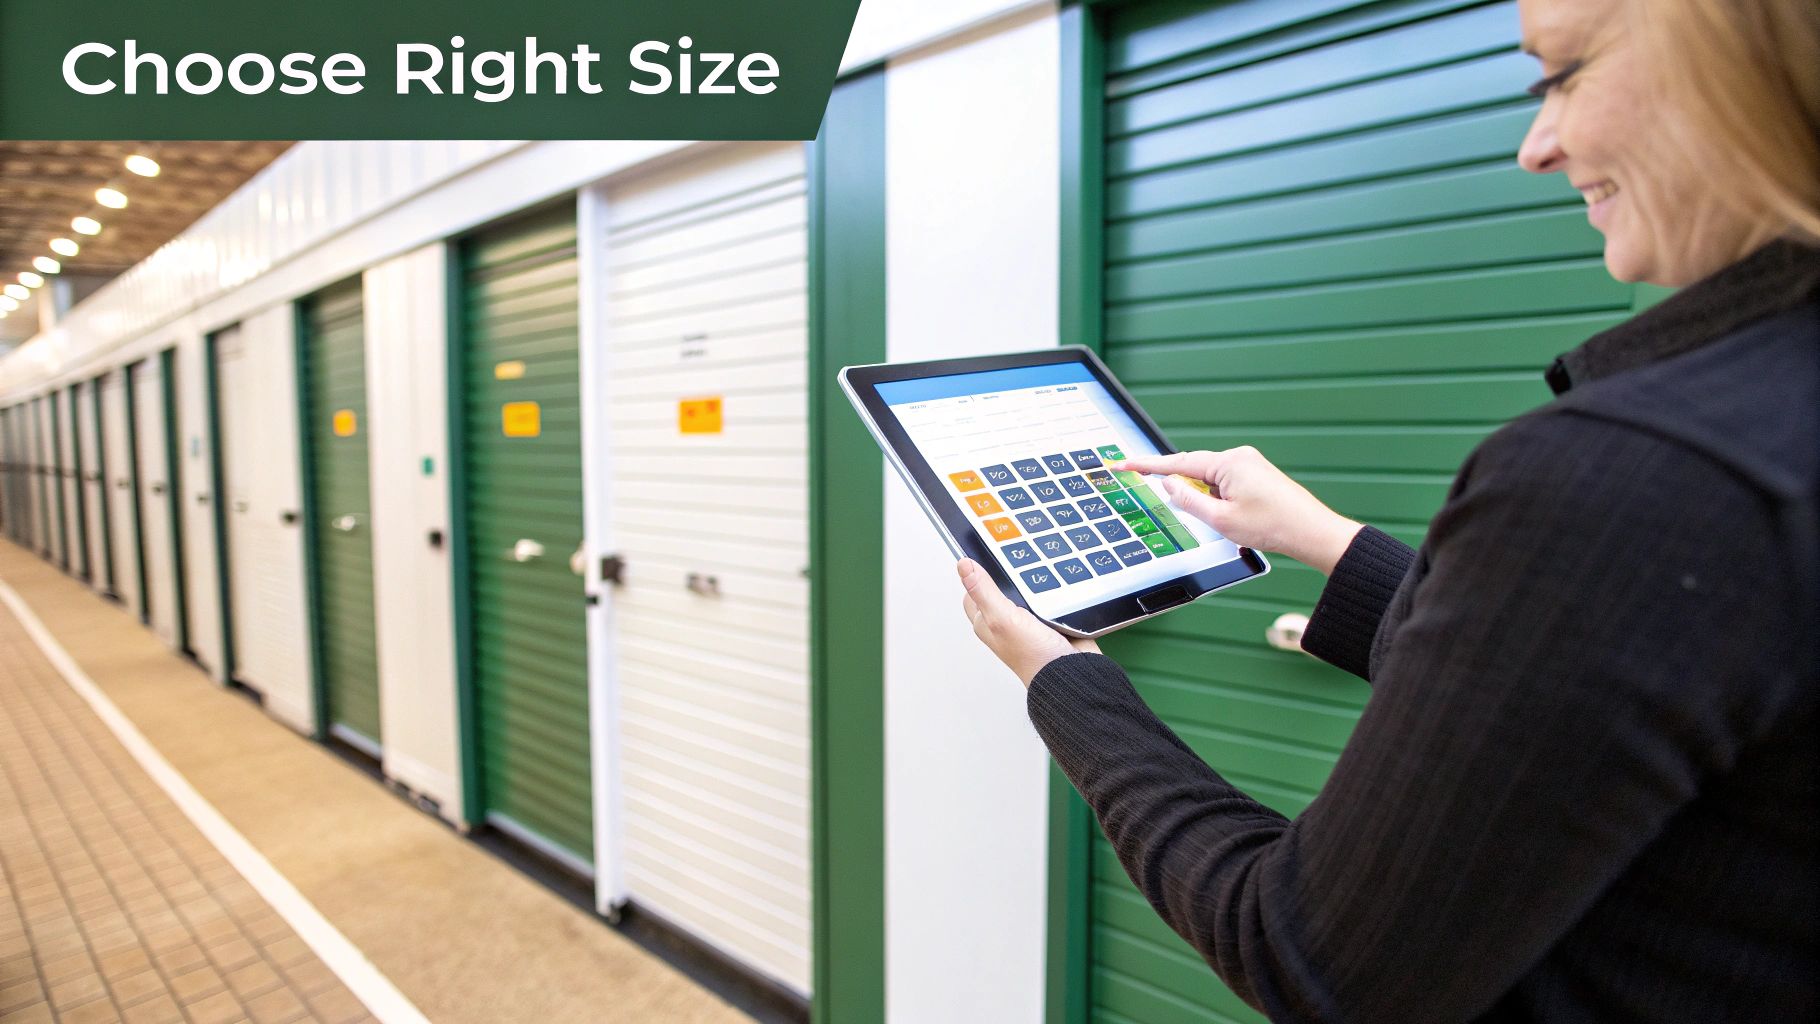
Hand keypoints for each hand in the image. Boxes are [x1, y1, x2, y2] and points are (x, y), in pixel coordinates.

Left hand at [958, 558, 1099, 686]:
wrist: (1072, 672)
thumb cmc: (1034, 657)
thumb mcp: (1002, 619)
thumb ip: (983, 591)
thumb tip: (963, 566)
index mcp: (985, 622)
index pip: (973, 588)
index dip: (978, 571)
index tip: (988, 554)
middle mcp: (1004, 621)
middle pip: (1001, 584)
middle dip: (1010, 574)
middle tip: (1018, 565)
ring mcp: (1027, 619)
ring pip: (1026, 587)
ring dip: (1035, 582)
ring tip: (1041, 579)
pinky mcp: (1049, 618)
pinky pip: (1049, 595)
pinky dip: (1053, 590)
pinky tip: (1056, 588)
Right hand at [1109, 447, 1362, 574]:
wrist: (1312, 532)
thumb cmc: (1273, 526)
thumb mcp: (1221, 520)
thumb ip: (1189, 500)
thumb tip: (1169, 483)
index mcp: (1228, 463)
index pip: (1178, 463)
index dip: (1147, 466)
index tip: (1124, 463)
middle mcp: (1239, 457)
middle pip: (1195, 470)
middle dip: (1185, 490)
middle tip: (1193, 510)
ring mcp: (1250, 464)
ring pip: (1211, 480)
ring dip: (1209, 501)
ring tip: (1234, 523)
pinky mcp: (1257, 475)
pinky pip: (1226, 483)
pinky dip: (1220, 499)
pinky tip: (1235, 518)